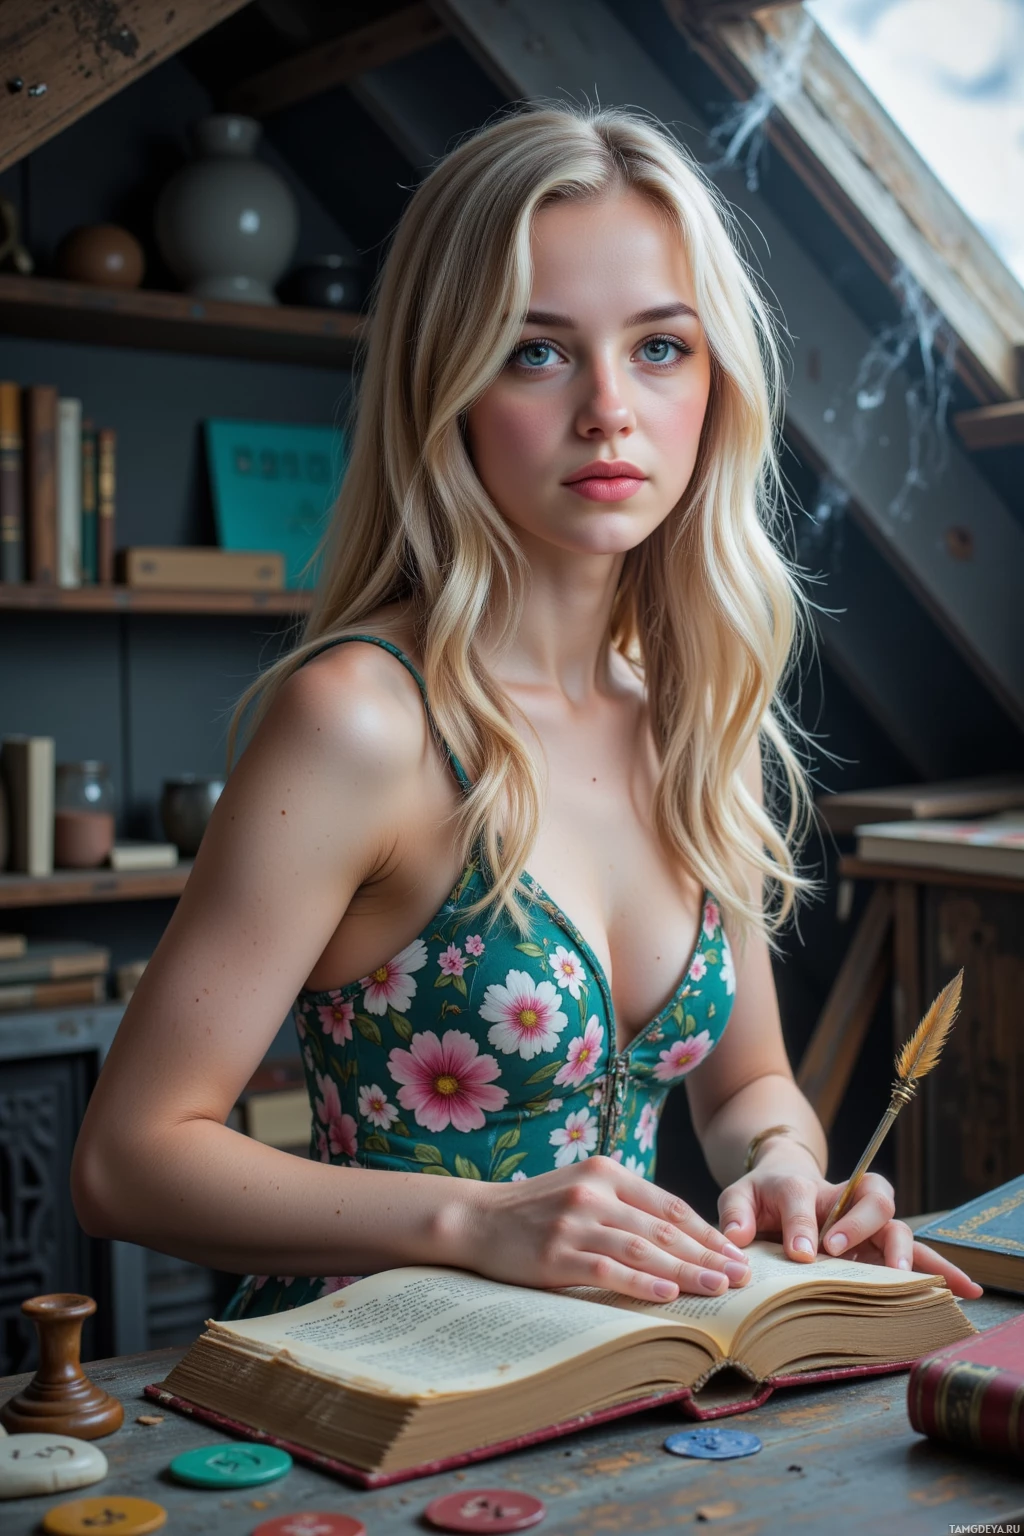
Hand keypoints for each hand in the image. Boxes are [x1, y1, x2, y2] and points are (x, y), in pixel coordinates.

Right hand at [461, 1156, 751, 1302]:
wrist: (476, 1219)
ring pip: (642, 1249)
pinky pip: (607, 1270)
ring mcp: (573, 1222)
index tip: (735, 1254)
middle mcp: (594, 1193)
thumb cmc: (535, 1210)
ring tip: (718, 1288)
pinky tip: (667, 1293)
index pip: (668, 1205)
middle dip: (707, 1255)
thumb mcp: (582, 1190)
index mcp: (605, 1172)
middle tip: (742, 1276)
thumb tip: (680, 1238)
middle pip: (662, 1228)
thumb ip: (624, 1205)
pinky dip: (640, 1282)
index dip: (705, 1232)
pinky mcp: (555, 1254)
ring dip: (685, 1271)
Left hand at [718, 1152, 982, 1299]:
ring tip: (902, 1278)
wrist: (784, 1183)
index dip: (803, 1223)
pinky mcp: (881, 1245)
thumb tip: (734, 1239)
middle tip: (837, 1252)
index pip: (803, 1197)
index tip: (800, 1253)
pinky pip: (916, 1254)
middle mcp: (843, 1199)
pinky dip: (941, 1270)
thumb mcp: (739, 1197)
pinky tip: (965, 1290)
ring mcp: (867, 1223)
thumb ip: (734, 1214)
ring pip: (899, 1225)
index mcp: (802, 1186)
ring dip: (902, 1250)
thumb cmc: (762, 1195)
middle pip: (869, 1198)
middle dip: (858, 1225)